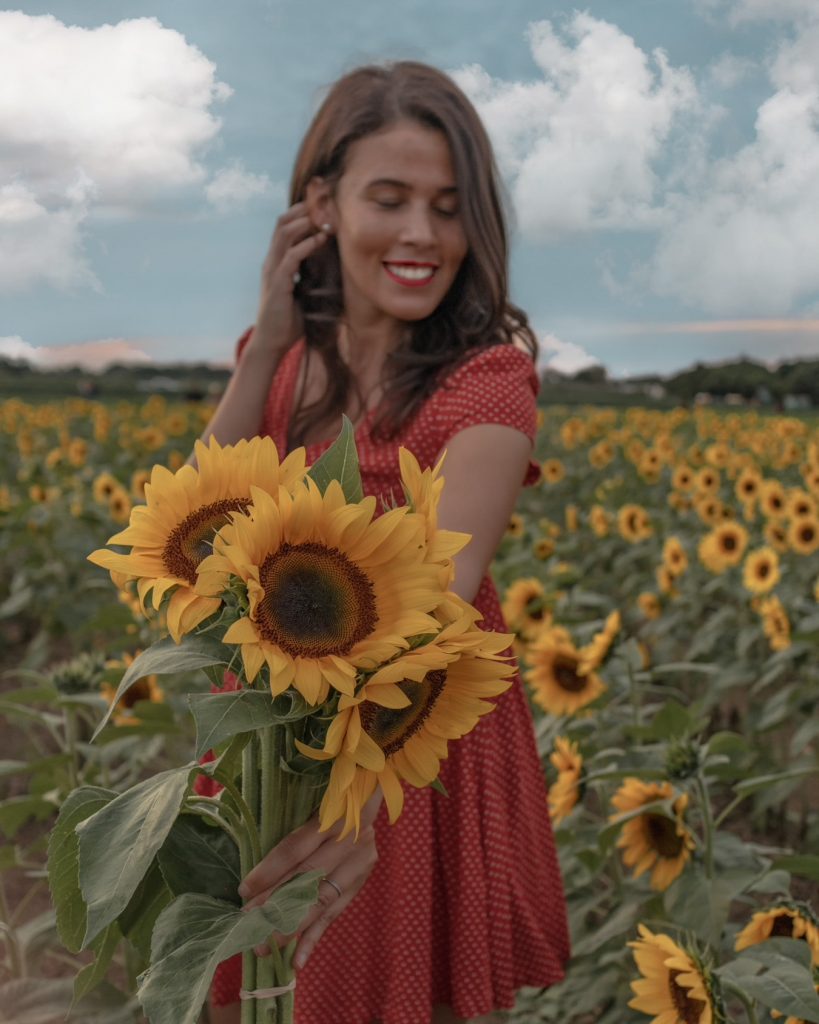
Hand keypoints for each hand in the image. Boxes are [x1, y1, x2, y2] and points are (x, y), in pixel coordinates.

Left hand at [239, 789, 381, 969]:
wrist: (372, 786)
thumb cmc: (329, 792)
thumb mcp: (312, 797)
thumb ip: (289, 822)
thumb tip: (251, 865)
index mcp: (334, 813)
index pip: (297, 848)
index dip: (270, 870)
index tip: (244, 890)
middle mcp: (350, 839)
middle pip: (308, 877)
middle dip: (275, 904)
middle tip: (249, 926)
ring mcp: (359, 862)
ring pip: (322, 899)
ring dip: (292, 926)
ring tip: (267, 946)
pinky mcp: (361, 880)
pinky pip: (336, 911)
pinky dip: (315, 936)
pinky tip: (298, 960)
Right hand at [250, 201, 329, 359]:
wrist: (271, 343)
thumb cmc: (287, 323)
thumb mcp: (301, 295)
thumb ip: (309, 280)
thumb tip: (329, 273)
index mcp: (276, 264)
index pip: (284, 229)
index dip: (300, 215)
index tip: (321, 208)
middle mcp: (271, 262)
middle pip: (282, 224)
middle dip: (302, 211)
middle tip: (324, 204)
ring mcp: (272, 271)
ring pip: (284, 235)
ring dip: (305, 223)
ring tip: (325, 216)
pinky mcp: (278, 283)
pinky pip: (291, 257)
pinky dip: (307, 245)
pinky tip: (321, 239)